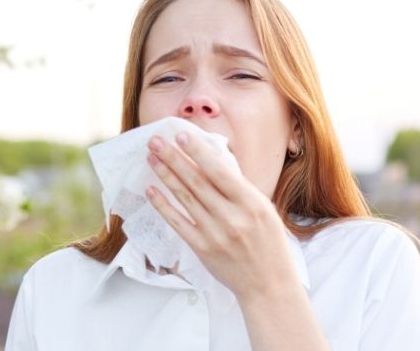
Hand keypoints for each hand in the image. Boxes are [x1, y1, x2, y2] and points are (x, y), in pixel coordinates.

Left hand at [144, 131, 300, 301]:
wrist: (269, 284)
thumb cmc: (268, 243)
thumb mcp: (263, 209)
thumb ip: (238, 188)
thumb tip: (211, 161)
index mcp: (252, 203)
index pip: (220, 171)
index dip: (198, 152)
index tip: (181, 135)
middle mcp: (233, 217)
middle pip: (197, 181)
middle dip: (174, 158)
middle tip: (156, 140)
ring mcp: (215, 234)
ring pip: (185, 198)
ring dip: (165, 176)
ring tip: (151, 158)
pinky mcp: (202, 248)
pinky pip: (178, 222)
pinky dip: (163, 205)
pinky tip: (151, 190)